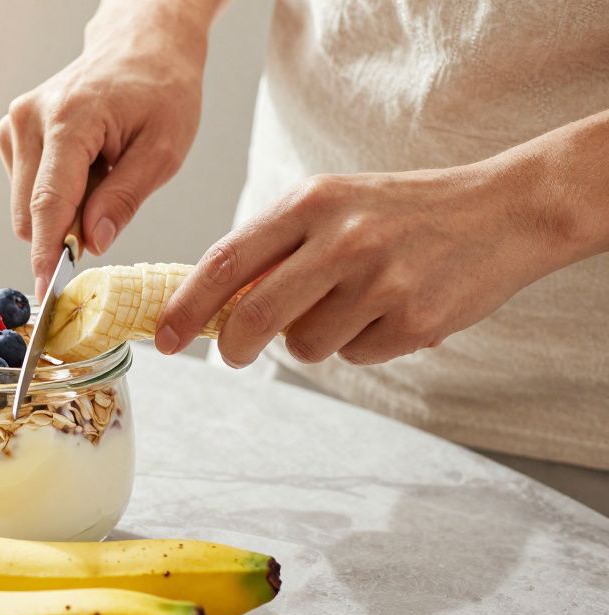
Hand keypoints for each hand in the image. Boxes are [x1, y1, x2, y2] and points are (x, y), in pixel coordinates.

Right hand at [0, 0, 220, 299]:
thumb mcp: (165, 149)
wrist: (142, 45)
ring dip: (63, 209)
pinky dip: (56, 193)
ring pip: (26, 205)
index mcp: (70, 120)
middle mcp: (30, 119)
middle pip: (32, 211)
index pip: (49, 203)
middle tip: (110, 209)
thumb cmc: (161, 89)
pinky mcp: (11, 132)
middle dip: (66, 231)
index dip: (48, 254)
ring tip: (102, 174)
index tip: (46, 292)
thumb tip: (92, 244)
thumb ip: (125, 198)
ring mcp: (15, 123)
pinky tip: (85, 166)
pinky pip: (27, 189)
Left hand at [156, 164, 596, 366]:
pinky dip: (365, 344)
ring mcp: (381, 281)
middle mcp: (343, 239)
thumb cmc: (401, 211)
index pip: (226, 262)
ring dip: (317, 338)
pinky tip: (394, 310)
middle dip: (235, 345)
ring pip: (305, 346)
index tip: (164, 336)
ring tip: (355, 303)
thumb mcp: (333, 204)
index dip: (186, 306)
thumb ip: (275, 246)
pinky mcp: (414, 320)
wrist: (503, 210)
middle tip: (236, 352)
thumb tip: (210, 302)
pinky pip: (356, 356)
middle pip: (254, 318)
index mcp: (311, 203)